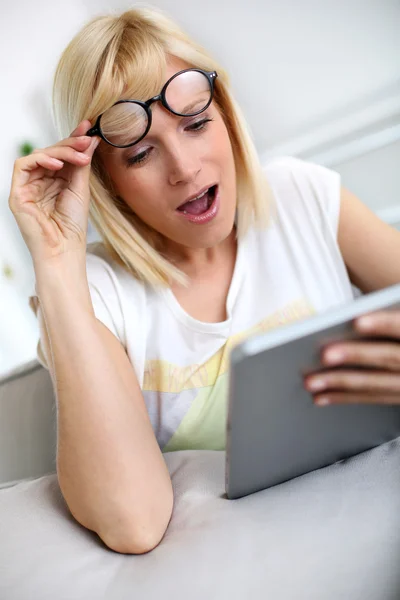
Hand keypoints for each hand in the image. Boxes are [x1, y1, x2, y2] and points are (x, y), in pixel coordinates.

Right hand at [8, 120, 99, 264]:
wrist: (64, 248)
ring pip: (39, 155)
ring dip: (60, 151)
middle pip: (51, 152)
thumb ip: (82, 164)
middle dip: (70, 143)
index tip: (88, 127)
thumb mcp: (81, 188)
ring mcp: (28, 186)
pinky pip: (23, 165)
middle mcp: (40, 181)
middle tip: (87, 140)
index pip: (62, 155)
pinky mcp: (17, 192)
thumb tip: (90, 139)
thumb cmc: (73, 224)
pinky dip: (41, 159)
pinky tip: (58, 164)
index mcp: (56, 181)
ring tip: (79, 156)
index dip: (73, 140)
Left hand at [304, 309, 399, 405]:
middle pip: (390, 357)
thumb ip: (390, 313)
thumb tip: (350, 317)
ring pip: (379, 384)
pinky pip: (375, 398)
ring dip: (342, 384)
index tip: (357, 321)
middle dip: (356, 356)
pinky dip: (347, 398)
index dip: (383, 324)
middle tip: (324, 355)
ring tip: (311, 382)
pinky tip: (322, 396)